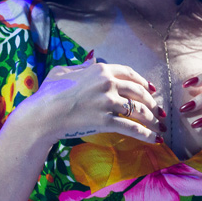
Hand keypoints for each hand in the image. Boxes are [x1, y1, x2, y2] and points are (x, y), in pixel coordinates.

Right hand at [12, 55, 166, 144]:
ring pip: (138, 110)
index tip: (151, 88)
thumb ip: (81, 66)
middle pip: (138, 92)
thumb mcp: (63, 71)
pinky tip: (154, 139)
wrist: (43, 114)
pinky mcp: (106, 121)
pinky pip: (132, 128)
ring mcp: (108, 103)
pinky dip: (146, 134)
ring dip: (151, 119)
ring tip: (158, 126)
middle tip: (157, 110)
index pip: (129, 74)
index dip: (143, 82)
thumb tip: (92, 60)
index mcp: (101, 70)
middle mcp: (108, 84)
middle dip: (151, 102)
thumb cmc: (49, 93)